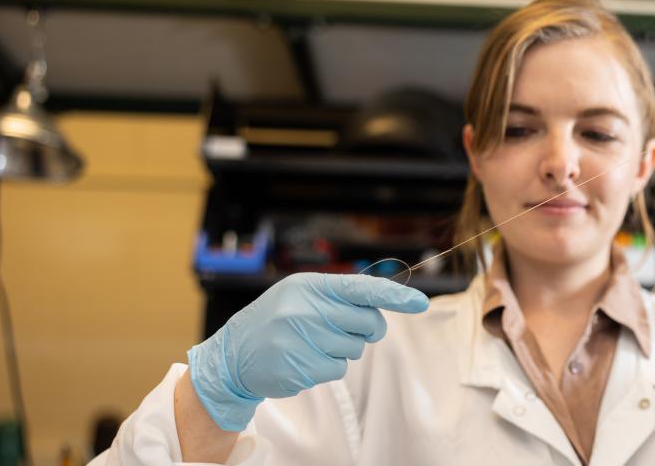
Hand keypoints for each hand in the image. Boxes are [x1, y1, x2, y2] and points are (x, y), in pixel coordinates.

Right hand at [186, 273, 428, 431]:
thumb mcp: (301, 295)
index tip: (420, 303)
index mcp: (309, 286)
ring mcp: (301, 341)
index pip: (362, 288)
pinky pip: (338, 369)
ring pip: (354, 348)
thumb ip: (340, 296)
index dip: (395, 296)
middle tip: (342, 329)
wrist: (233, 355)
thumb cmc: (277, 320)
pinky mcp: (300, 369)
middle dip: (365, 329)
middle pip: (367, 322)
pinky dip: (328, 366)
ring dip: (341, 348)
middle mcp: (305, 310)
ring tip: (310, 343)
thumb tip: (384, 306)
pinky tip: (304, 359)